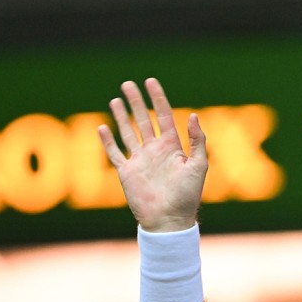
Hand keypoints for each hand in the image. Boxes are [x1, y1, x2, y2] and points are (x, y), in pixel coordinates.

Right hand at [98, 78, 207, 231]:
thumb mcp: (199, 166)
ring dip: (121, 117)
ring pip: (128, 132)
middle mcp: (154, 150)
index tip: (151, 81)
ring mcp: (140, 160)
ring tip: (115, 100)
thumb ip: (197, 140)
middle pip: (143, 120)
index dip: (157, 98)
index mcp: (172, 146)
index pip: (164, 116)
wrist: (169, 220)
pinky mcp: (127, 173)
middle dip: (136, 102)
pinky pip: (115, 154)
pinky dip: (108, 141)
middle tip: (128, 84)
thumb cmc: (188, 196)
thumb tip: (193, 115)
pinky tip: (102, 128)